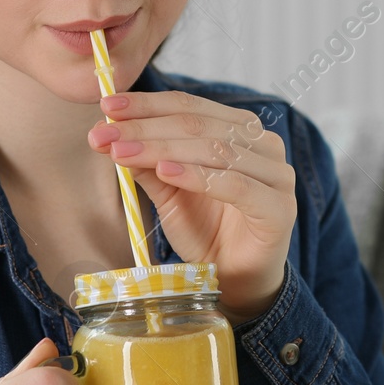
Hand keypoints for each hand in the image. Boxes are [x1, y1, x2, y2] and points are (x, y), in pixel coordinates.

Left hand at [87, 90, 294, 322]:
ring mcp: (277, 176)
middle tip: (105, 134)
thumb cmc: (206, 230)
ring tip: (122, 152)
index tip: (106, 106)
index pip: (189, 105)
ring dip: (162, 149)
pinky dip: (197, 176)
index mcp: (241, 130)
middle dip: (145, 128)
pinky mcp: (278, 209)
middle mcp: (264, 145)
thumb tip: (109, 131)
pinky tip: (165, 172)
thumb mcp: (167, 190)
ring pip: (215, 150)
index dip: (146, 104)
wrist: (235, 280)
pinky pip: (235, 185)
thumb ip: (146, 160)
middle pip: (198, 124)